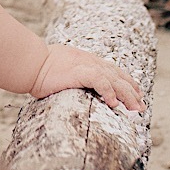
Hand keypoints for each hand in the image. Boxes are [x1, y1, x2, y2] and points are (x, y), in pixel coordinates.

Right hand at [29, 44, 144, 112]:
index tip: (136, 93)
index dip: (127, 81)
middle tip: (140, 107)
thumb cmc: (39, 69)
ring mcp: (86, 66)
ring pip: (114, 80)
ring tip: (134, 109)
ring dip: (127, 95)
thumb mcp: (63, 72)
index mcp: (87, 61)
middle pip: (118, 76)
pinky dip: (109, 91)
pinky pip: (100, 81)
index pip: (113, 70)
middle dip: (132, 92)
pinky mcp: (80, 72)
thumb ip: (74, 78)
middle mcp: (90, 62)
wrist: (29, 63)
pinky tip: (114, 103)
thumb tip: (76, 88)